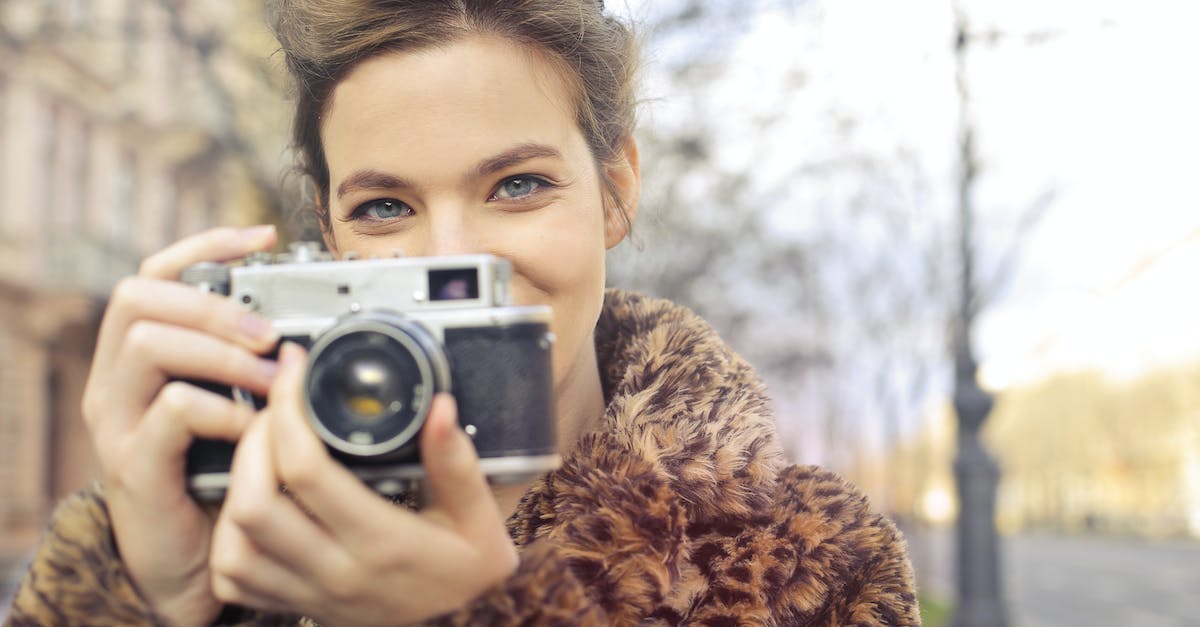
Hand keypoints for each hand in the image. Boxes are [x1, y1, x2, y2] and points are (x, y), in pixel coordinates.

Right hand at [82, 226, 280, 626]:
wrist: (188, 562)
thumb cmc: (217, 475)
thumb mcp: (232, 406)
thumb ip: (248, 363)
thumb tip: (305, 318)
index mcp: (139, 355)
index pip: (153, 272)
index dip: (204, 244)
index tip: (262, 236)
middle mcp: (116, 379)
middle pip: (139, 297)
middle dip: (212, 303)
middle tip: (269, 331)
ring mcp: (117, 421)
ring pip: (148, 345)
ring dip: (222, 352)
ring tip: (274, 377)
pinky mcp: (134, 464)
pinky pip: (171, 411)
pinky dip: (222, 410)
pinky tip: (252, 426)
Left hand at [210, 343, 518, 625]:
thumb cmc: (472, 577)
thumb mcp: (481, 518)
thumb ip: (458, 463)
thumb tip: (438, 407)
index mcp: (383, 542)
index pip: (307, 471)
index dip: (290, 411)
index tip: (297, 371)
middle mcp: (337, 573)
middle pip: (252, 503)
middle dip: (251, 441)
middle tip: (276, 407)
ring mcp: (311, 595)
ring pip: (233, 545)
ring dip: (235, 489)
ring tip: (261, 449)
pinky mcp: (298, 608)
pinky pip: (235, 580)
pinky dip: (230, 537)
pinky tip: (253, 504)